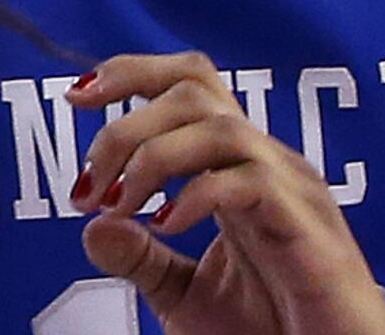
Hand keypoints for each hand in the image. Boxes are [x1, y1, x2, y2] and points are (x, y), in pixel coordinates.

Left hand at [73, 53, 384, 334]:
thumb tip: (91, 226)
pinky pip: (248, 181)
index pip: (189, 84)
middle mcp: (268, 164)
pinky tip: (164, 226)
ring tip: (118, 206)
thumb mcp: (183, 293)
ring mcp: (293, 189)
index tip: (76, 99)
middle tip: (89, 188)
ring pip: (217, 125)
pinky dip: (195, 196)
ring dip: (150, 157)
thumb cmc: (271, 330)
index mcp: (237, 167)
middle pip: (193, 91)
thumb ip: (138, 258)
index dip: (132, 74)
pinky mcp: (308, 225)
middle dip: (123, 127)